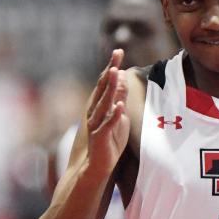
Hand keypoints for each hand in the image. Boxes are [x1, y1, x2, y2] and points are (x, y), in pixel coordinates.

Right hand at [85, 49, 129, 176]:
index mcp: (100, 105)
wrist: (96, 166)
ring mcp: (96, 124)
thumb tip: (123, 77)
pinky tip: (120, 106)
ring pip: (104, 103)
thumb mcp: (119, 116)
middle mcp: (95, 111)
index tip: (118, 51)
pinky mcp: (100, 137)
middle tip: (117, 54)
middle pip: (104, 87)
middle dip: (110, 70)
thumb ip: (120, 97)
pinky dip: (114, 115)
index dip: (112, 67)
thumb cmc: (109, 140)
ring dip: (110, 88)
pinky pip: (107, 124)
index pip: (106, 82)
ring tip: (116, 73)